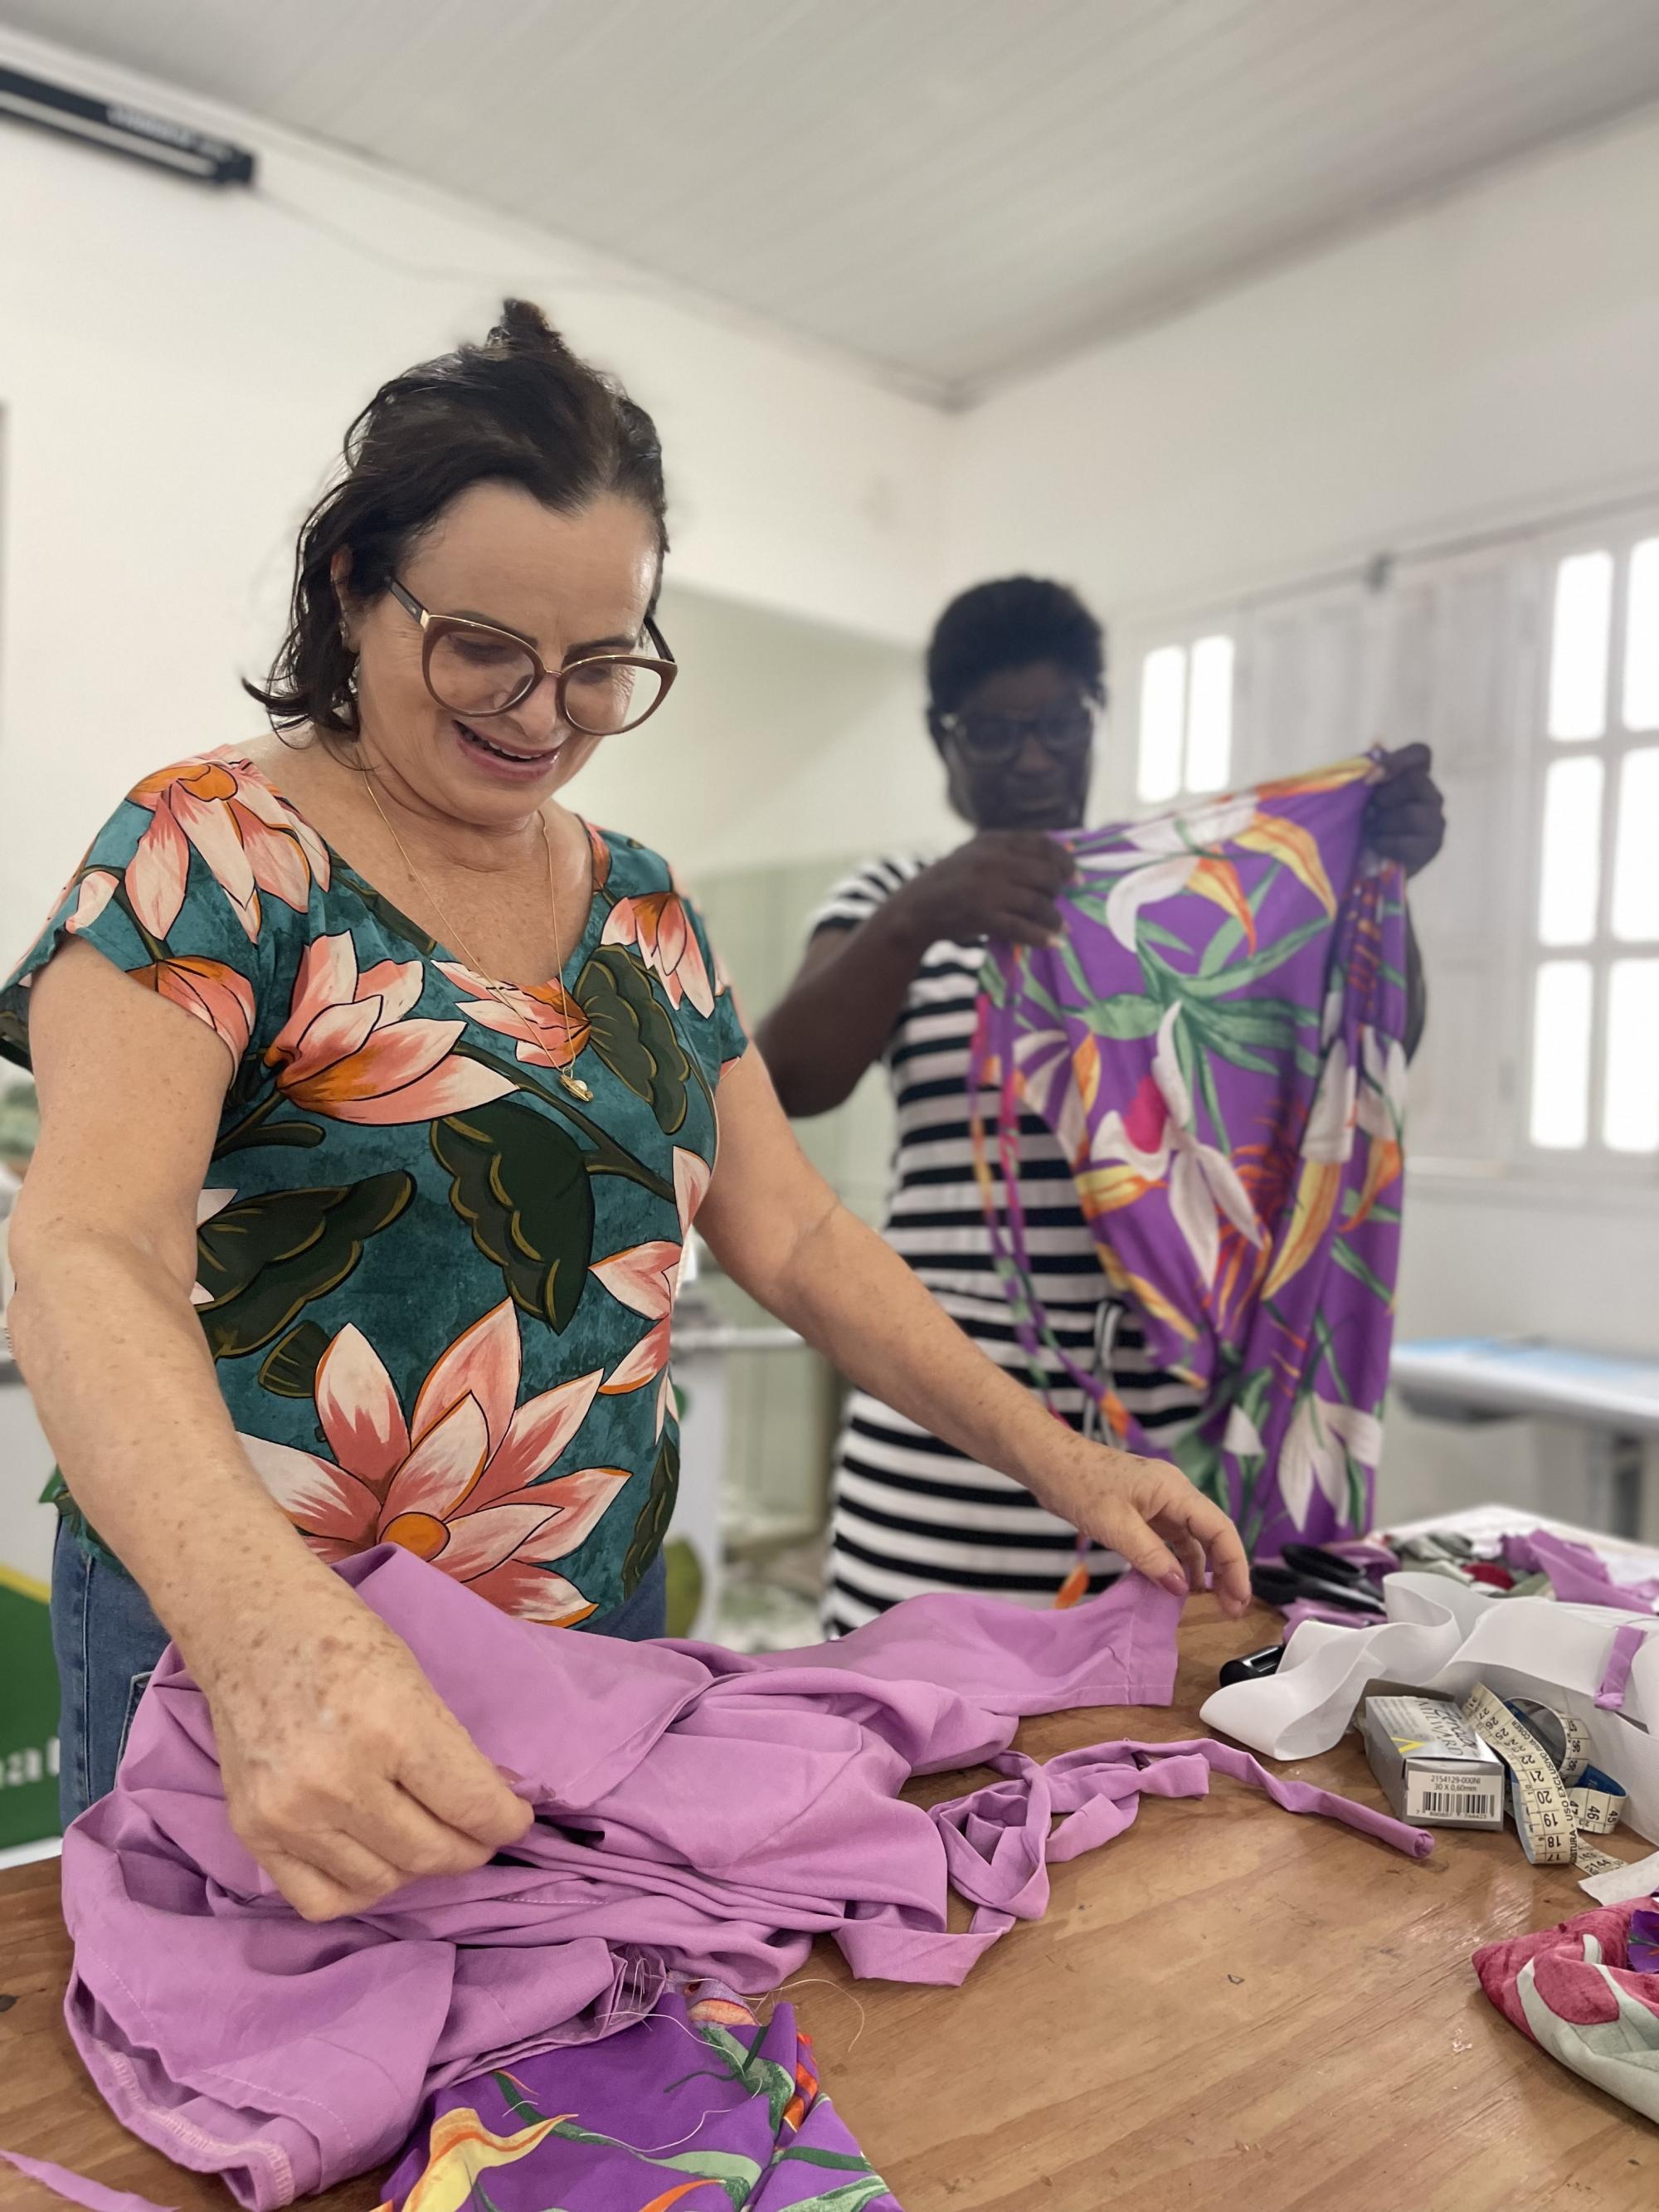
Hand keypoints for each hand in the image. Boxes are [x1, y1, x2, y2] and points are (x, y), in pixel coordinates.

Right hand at [190, 1572, 532, 1920]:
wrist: (250, 1625)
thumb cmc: (343, 1640)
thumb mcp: (415, 1682)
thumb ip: (449, 1751)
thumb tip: (492, 1808)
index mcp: (392, 1726)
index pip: (472, 1805)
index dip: (507, 1822)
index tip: (515, 1820)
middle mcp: (338, 1780)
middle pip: (430, 1853)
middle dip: (470, 1848)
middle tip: (476, 1833)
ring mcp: (289, 1814)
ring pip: (382, 1883)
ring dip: (416, 1867)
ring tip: (423, 1836)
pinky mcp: (253, 1833)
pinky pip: (322, 1900)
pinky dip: (358, 1889)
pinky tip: (373, 1858)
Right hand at [897, 831, 1076, 947]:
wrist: (914, 909)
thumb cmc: (951, 883)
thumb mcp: (977, 854)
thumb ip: (1012, 852)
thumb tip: (1066, 849)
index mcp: (992, 841)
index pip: (1042, 844)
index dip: (1065, 860)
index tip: (1075, 876)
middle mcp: (991, 860)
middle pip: (1045, 873)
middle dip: (1058, 890)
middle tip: (1058, 902)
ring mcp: (986, 887)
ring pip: (1038, 902)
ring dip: (1054, 917)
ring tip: (1059, 927)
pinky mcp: (981, 915)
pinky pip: (1022, 927)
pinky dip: (1041, 937)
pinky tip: (1053, 943)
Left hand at [1039, 1442, 1252, 1617]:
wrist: (1048, 1462)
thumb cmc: (1079, 1486)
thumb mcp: (1115, 1526)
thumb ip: (1151, 1557)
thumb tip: (1181, 1588)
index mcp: (1175, 1491)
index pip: (1220, 1530)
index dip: (1235, 1566)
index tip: (1239, 1600)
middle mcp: (1174, 1494)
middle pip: (1213, 1534)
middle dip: (1226, 1571)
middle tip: (1231, 1609)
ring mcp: (1159, 1502)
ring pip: (1194, 1538)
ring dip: (1204, 1569)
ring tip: (1210, 1602)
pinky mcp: (1144, 1510)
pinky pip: (1172, 1538)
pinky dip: (1178, 1561)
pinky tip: (1177, 1584)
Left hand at [1366, 744, 1444, 876]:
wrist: (1361, 865)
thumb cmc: (1358, 822)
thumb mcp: (1357, 794)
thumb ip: (1364, 769)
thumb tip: (1377, 739)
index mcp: (1414, 775)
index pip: (1420, 753)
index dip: (1398, 759)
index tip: (1371, 776)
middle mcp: (1432, 795)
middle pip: (1416, 781)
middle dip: (1384, 797)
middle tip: (1370, 811)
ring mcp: (1437, 821)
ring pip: (1413, 814)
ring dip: (1383, 823)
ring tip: (1372, 830)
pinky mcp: (1432, 847)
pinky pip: (1406, 842)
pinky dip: (1384, 843)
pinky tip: (1376, 845)